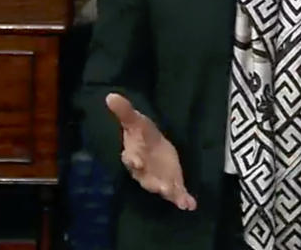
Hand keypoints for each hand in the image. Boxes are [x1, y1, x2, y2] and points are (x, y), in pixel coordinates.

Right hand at [105, 93, 197, 210]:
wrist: (152, 145)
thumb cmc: (142, 134)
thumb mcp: (135, 120)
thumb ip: (124, 110)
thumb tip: (110, 95)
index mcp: (133, 155)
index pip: (130, 158)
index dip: (132, 160)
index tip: (135, 161)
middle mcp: (144, 171)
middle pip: (146, 179)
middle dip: (154, 184)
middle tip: (162, 188)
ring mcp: (158, 179)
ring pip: (161, 188)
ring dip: (169, 192)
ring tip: (178, 198)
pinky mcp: (172, 183)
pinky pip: (176, 194)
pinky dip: (183, 200)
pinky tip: (191, 204)